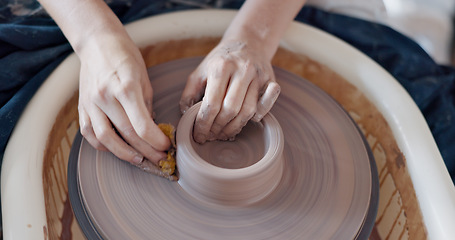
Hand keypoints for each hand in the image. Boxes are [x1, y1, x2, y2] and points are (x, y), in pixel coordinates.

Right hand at [77, 32, 169, 163]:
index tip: (166, 146)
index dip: (155, 141)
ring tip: (140, 159)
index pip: (141, 125)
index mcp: (126, 87)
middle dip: (147, 151)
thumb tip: (152, 130)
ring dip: (125, 154)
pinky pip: (91, 134)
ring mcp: (91, 103)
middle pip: (127, 134)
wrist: (97, 43)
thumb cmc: (125, 57)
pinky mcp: (82, 107)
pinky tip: (117, 149)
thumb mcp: (144, 78)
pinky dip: (104, 146)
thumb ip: (146, 105)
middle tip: (159, 158)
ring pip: (106, 139)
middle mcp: (106, 97)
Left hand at [179, 39, 279, 142]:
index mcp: (221, 66)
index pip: (212, 104)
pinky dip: (256, 117)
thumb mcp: (200, 72)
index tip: (199, 136)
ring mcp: (259, 75)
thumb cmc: (221, 61)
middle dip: (218, 128)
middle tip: (211, 136)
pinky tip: (243, 121)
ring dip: (234, 127)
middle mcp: (242, 69)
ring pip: (248, 111)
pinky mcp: (271, 81)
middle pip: (231, 110)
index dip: (204, 124)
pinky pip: (265, 106)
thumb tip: (185, 115)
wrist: (248, 43)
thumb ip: (190, 93)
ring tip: (223, 133)